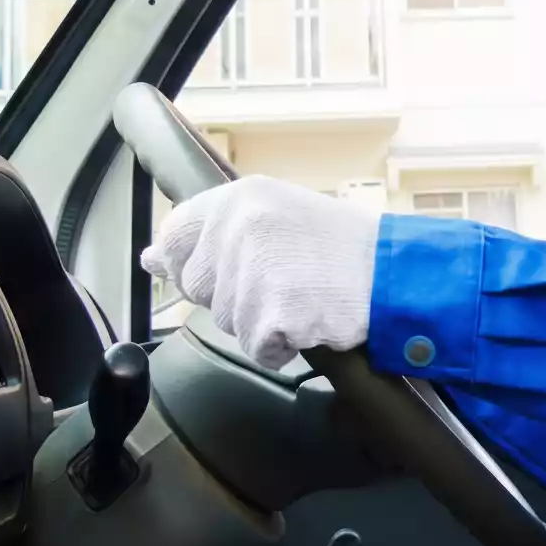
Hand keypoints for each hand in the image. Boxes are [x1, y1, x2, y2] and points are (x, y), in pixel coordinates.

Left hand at [139, 174, 381, 369]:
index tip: (220, 270)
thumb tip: (152, 258)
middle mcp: (241, 229)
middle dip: (233, 295)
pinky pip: (257, 347)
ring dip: (260, 322)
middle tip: (282, 279)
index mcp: (240, 198)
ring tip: (302, 297)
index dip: (190, 261)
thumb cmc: (339, 247)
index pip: (176, 234)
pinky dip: (282, 345)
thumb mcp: (275, 216)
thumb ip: (212, 233)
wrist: (394, 272)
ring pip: (227, 321)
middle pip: (198, 287)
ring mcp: (254, 273)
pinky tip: (309, 320)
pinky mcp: (271, 315)